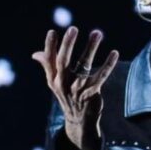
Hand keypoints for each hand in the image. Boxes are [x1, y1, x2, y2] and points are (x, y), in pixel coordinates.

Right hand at [32, 26, 118, 149]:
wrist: (78, 121)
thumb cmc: (67, 96)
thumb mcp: (54, 83)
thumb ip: (47, 66)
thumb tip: (35, 54)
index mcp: (53, 79)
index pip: (49, 60)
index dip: (50, 46)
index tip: (52, 32)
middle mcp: (63, 84)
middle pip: (64, 62)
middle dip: (68, 45)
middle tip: (73, 28)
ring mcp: (78, 89)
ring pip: (84, 67)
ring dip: (90, 49)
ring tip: (97, 33)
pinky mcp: (92, 94)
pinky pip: (101, 77)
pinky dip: (108, 65)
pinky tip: (114, 52)